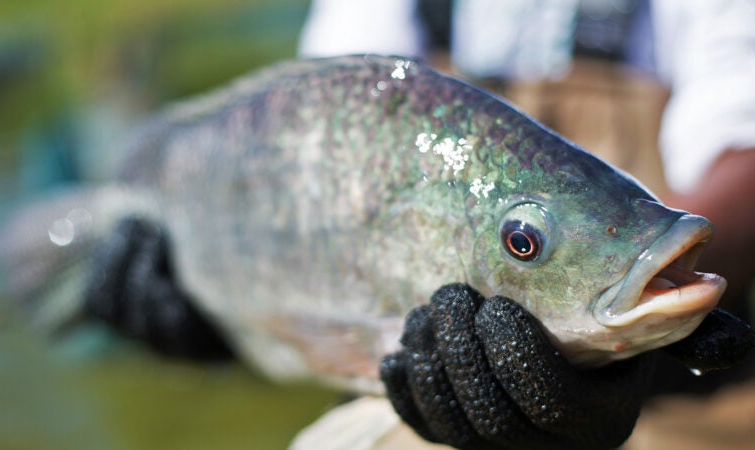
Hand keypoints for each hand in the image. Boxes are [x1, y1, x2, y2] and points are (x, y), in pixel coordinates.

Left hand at [380, 283, 752, 449]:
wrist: (566, 353)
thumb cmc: (604, 334)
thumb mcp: (644, 329)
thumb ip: (679, 323)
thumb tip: (715, 299)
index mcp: (592, 419)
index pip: (547, 401)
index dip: (515, 356)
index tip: (496, 307)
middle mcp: (539, 443)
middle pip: (487, 412)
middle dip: (461, 349)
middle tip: (451, 295)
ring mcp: (491, 443)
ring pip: (448, 418)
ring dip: (429, 359)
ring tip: (428, 311)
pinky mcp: (451, 432)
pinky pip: (418, 421)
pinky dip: (403, 385)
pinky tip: (401, 350)